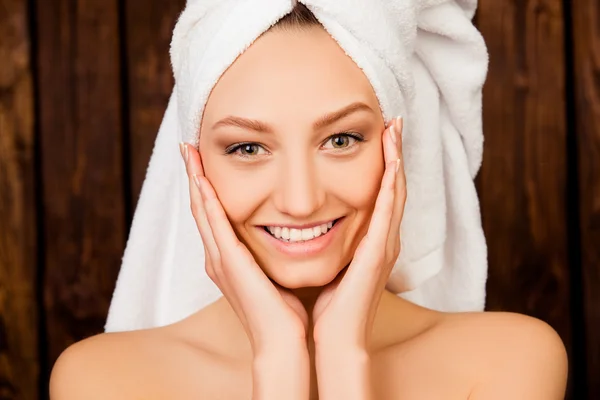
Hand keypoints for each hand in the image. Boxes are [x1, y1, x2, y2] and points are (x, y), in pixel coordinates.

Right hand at [180, 143, 308, 355]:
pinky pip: (214, 224)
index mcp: (228, 259)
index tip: (203, 160)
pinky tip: (203, 178)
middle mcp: (217, 257)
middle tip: (187, 146)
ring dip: (195, 179)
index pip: (212, 214)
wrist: (281, 341)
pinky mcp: (228, 262)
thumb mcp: (273, 273)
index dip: (205, 187)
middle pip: (200, 207)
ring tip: (188, 152)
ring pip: (201, 210)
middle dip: (193, 175)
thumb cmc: (282, 312)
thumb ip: (270, 254)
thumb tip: (287, 236)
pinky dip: (207, 200)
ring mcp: (219, 260)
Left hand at [311, 117, 406, 350]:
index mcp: (370, 241)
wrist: (334, 339)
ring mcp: (385, 245)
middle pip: (392, 186)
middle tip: (393, 121)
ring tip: (395, 128)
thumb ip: (324, 243)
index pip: (379, 193)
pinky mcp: (380, 252)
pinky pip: (388, 210)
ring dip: (397, 158)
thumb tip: (303, 225)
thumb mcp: (327, 264)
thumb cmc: (327, 306)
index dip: (382, 163)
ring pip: (395, 191)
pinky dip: (392, 183)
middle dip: (395, 152)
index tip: (379, 134)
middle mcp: (383, 239)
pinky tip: (392, 159)